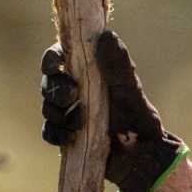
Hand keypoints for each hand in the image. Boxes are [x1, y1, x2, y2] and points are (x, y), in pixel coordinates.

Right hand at [40, 30, 187, 191]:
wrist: (143, 157)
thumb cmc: (140, 120)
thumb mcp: (131, 92)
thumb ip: (119, 67)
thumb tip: (106, 34)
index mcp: (89, 74)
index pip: (61, 58)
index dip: (52, 58)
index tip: (55, 64)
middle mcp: (76, 91)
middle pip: (50, 83)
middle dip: (55, 88)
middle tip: (71, 96)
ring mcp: (69, 114)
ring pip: (48, 107)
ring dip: (57, 112)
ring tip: (79, 122)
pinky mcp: (66, 137)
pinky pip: (50, 132)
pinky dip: (56, 133)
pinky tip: (70, 136)